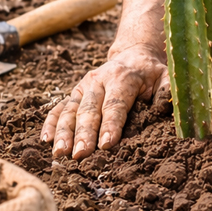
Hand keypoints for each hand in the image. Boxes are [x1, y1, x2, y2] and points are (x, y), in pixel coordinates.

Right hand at [41, 42, 167, 159]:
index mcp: (123, 77)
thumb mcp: (164, 75)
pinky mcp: (74, 93)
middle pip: (89, 109)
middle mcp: (99, 80)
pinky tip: (45, 140)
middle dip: (84, 133)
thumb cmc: (150, 72)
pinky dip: (51, 123)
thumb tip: (163, 108)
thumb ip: (166, 90)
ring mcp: (84, 86)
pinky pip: (59, 107)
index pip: (116, 104)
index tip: (106, 145)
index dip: (111, 124)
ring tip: (60, 154)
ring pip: (70, 110)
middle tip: (80, 155)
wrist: (133, 55)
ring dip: (63, 132)